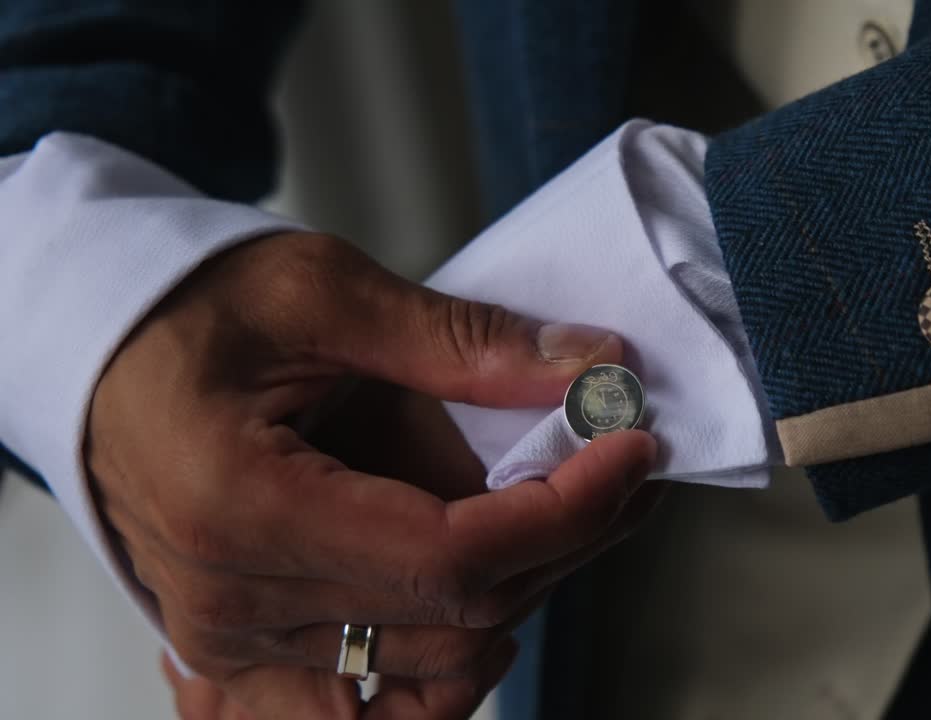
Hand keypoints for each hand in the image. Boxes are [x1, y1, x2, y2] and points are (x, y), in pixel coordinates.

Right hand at [88, 232, 661, 714]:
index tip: (632, 452)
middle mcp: (233, 599)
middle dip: (568, 538)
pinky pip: (369, 708)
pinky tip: (488, 601)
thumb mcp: (323, 291)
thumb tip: (589, 366)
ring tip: (567, 511)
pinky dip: (447, 667)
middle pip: (458, 616)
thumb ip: (461, 341)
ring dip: (523, 591)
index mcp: (240, 505)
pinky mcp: (244, 652)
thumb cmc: (188, 312)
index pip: (450, 557)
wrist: (102, 349)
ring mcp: (234, 641)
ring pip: (434, 666)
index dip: (566, 511)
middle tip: (621, 461)